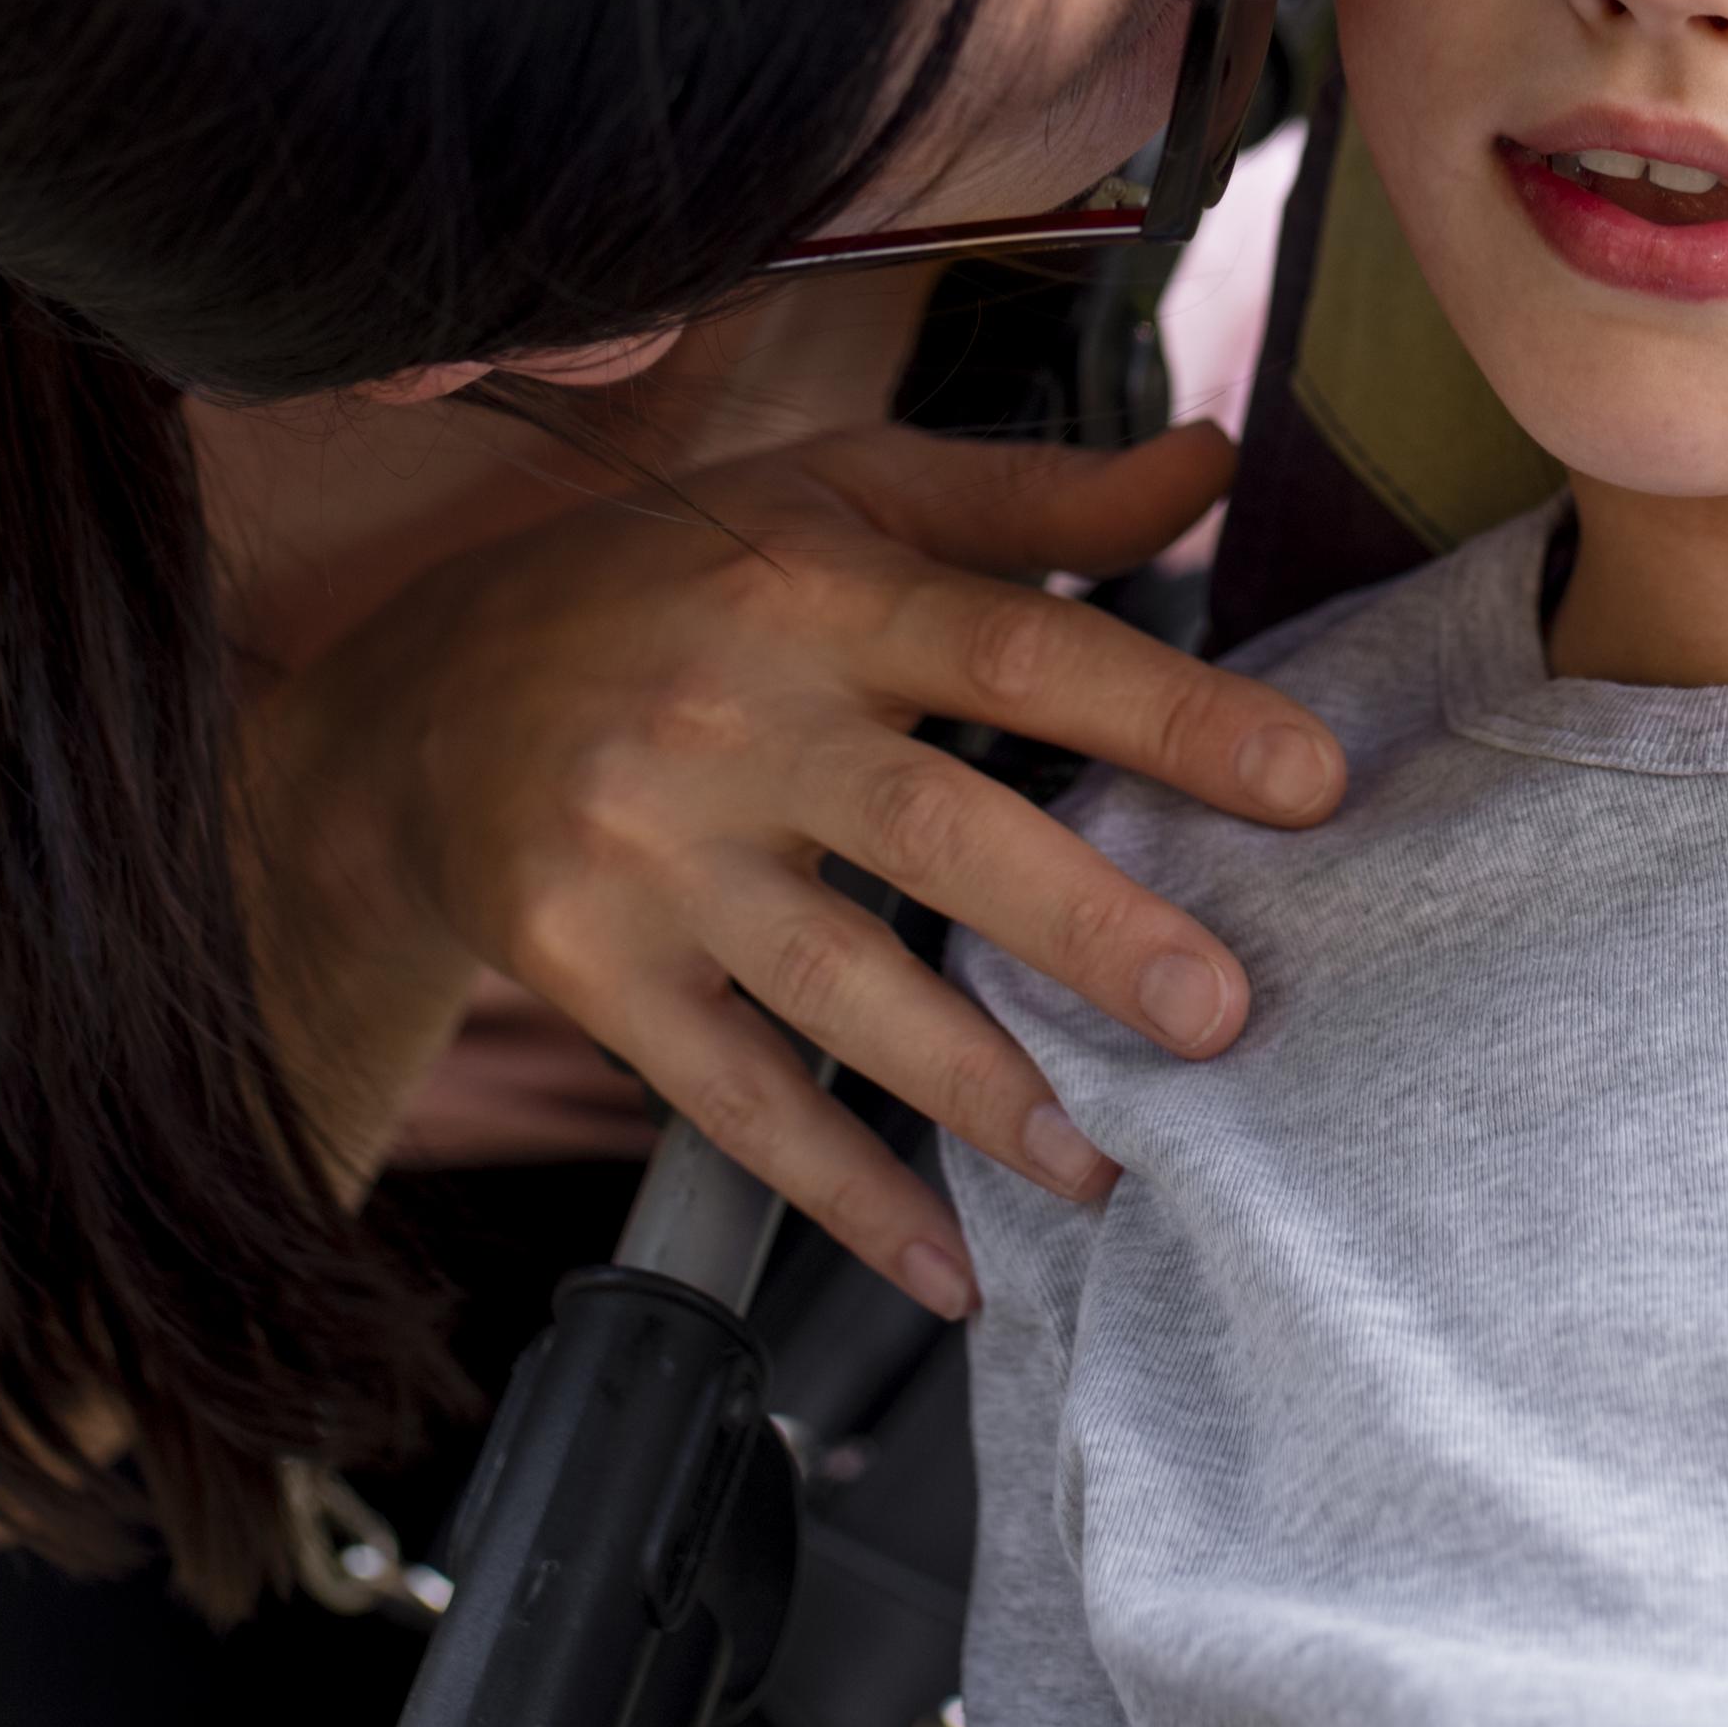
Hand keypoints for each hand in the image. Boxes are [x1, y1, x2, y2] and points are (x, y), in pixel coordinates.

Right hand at [244, 419, 1342, 1317]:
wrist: (417, 697)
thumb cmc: (678, 582)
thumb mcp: (837, 496)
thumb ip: (1035, 502)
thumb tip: (1218, 462)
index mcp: (818, 588)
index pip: (1013, 645)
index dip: (1164, 712)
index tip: (1310, 782)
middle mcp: (732, 716)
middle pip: (931, 827)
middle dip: (1083, 925)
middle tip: (1220, 1013)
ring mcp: (648, 852)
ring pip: (836, 985)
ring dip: (982, 1087)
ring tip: (1111, 1163)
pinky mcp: (588, 963)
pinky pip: (730, 1097)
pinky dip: (841, 1190)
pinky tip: (950, 1264)